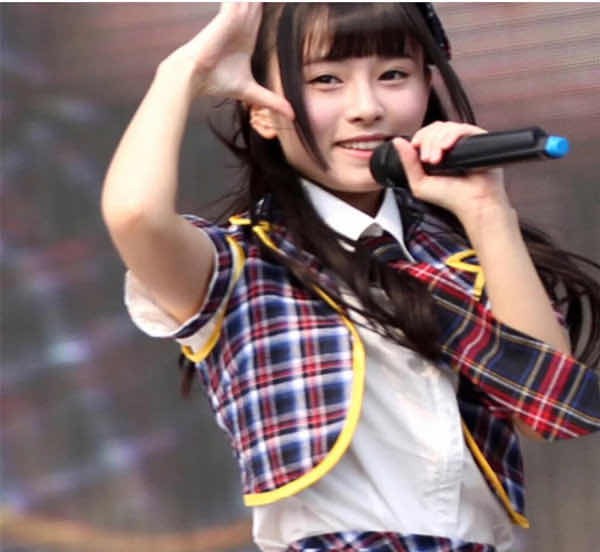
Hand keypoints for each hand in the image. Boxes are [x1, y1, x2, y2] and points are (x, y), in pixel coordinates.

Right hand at [162, 3, 293, 118]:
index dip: (278, 7)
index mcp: (248, 37)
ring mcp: (236, 17)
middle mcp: (243, 24)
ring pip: (255, 1)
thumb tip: (292, 116)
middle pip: (261, 4)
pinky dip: (249, 0)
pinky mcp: (230, 13)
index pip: (265, 15)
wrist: (194, 75)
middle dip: (275, 2)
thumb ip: (272, 100)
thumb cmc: (216, 81)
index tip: (294, 5)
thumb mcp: (251, 93)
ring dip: (261, 1)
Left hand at [393, 122, 510, 225]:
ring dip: (436, 141)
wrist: (473, 204)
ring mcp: (465, 142)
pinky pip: (462, 129)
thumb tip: (397, 141)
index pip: (426, 133)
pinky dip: (451, 135)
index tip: (417, 150)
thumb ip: (408, 163)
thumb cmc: (450, 197)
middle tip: (428, 160)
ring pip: (446, 127)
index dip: (420, 138)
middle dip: (427, 141)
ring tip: (436, 160)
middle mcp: (452, 145)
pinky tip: (445, 148)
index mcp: (438, 152)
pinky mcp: (478, 140)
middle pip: (435, 128)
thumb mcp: (419, 183)